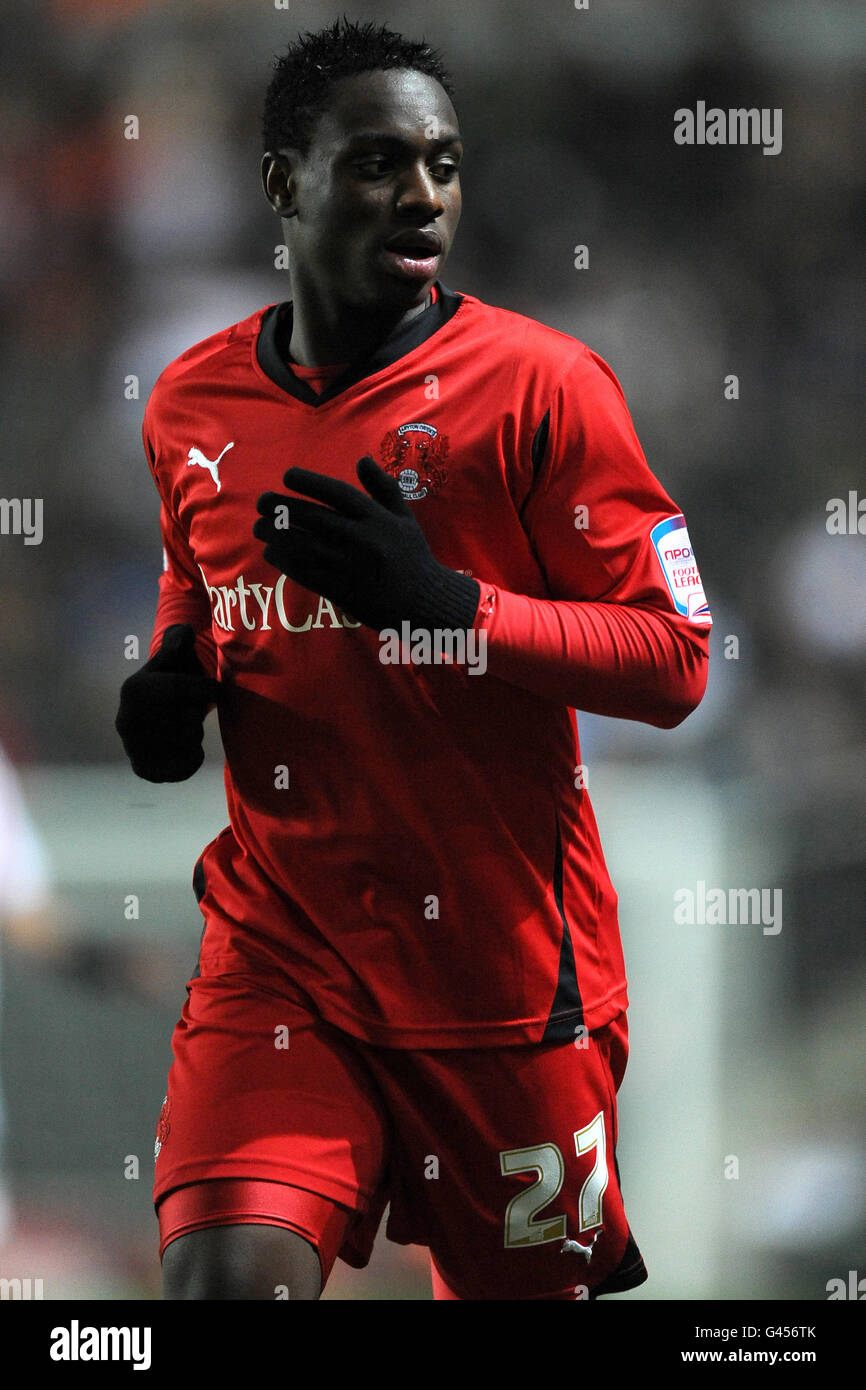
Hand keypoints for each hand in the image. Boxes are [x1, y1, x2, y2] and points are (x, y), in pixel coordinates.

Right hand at [115, 625, 218, 782]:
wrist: (152, 716)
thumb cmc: (171, 679)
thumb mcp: (173, 656)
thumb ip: (178, 641)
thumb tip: (184, 633)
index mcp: (134, 689)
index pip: (180, 689)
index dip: (206, 689)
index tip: (216, 690)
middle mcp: (127, 720)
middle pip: (187, 718)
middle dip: (196, 712)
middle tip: (189, 708)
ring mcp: (133, 748)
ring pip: (188, 742)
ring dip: (194, 733)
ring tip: (184, 724)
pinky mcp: (145, 770)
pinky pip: (184, 766)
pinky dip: (193, 756)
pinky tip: (187, 745)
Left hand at [253, 456, 478, 632]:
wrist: (424, 602)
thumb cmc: (412, 555)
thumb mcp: (404, 517)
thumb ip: (383, 487)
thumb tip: (361, 459)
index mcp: (378, 519)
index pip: (338, 494)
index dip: (310, 482)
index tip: (287, 476)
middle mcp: (364, 541)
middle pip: (315, 519)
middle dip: (283, 508)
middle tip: (262, 501)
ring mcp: (352, 568)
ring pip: (305, 547)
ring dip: (277, 535)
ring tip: (259, 526)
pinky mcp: (343, 591)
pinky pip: (306, 573)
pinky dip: (285, 561)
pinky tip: (271, 551)